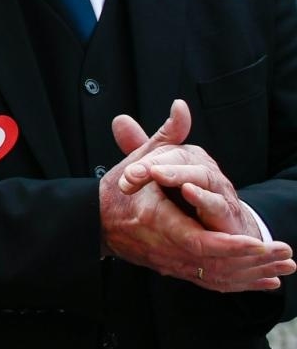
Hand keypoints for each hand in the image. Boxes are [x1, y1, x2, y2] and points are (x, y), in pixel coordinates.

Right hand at [101, 101, 293, 291]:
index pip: (198, 241)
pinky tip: (266, 283)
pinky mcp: (172, 269)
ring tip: (285, 270)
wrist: (92, 223)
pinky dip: (240, 284)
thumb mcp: (140, 158)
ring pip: (216, 277)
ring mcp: (168, 262)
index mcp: (155, 220)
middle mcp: (163, 246)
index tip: (257, 244)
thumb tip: (181, 107)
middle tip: (286, 257)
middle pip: (214, 263)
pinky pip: (210, 282)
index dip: (229, 246)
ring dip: (252, 275)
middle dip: (253, 262)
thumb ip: (165, 135)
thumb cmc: (117, 191)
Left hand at [115, 102, 257, 236]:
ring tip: (157, 173)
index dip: (142, 161)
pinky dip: (204, 198)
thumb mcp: (162, 174)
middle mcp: (203, 168)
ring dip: (179, 174)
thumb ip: (141, 151)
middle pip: (181, 157)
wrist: (224, 229)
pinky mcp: (228, 213)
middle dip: (155, 164)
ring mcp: (218, 189)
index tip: (125, 174)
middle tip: (131, 173)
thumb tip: (120, 119)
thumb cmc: (190, 199)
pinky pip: (218, 203)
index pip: (163, 151)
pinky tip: (189, 191)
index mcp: (186, 158)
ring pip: (202, 176)